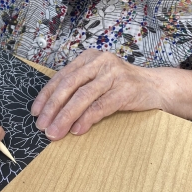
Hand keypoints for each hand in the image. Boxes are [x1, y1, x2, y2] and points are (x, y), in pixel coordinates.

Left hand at [31, 49, 159, 139]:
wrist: (156, 86)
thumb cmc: (122, 85)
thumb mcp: (99, 78)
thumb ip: (80, 86)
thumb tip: (52, 110)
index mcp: (90, 58)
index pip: (62, 76)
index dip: (47, 95)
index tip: (36, 111)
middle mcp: (100, 62)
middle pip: (70, 85)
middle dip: (53, 107)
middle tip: (42, 126)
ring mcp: (113, 75)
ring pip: (83, 96)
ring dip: (65, 117)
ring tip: (55, 133)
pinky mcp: (125, 90)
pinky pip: (100, 106)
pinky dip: (86, 119)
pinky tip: (77, 130)